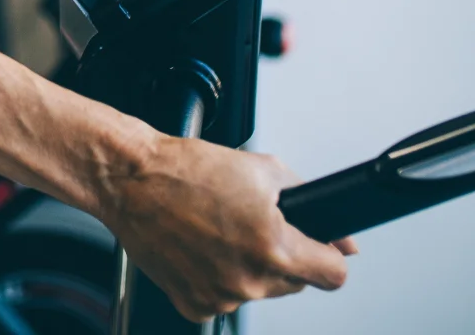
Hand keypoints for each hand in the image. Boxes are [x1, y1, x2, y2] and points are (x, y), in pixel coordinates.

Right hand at [98, 133, 354, 320]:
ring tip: (221, 230)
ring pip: (259, 290)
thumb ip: (310, 201)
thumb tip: (342, 238)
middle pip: (295, 283)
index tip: (320, 250)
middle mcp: (249, 280)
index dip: (329, 257)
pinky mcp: (194, 304)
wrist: (133, 180)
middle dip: (283, 256)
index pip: (334, 276)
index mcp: (273, 248)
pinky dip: (218, 278)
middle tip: (253, 225)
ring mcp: (220, 296)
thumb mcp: (263, 169)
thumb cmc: (187, 170)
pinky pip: (223, 298)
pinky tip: (202, 248)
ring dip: (250, 267)